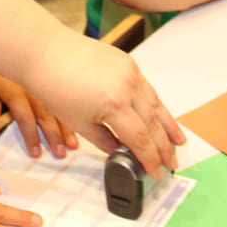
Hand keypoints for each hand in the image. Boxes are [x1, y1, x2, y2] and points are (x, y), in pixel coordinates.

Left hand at [0, 68, 79, 158]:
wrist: (14, 47)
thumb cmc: (1, 72)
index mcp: (17, 91)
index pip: (24, 116)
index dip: (30, 134)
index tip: (35, 152)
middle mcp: (34, 89)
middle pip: (45, 115)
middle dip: (53, 135)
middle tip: (60, 154)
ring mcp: (47, 87)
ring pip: (59, 109)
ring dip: (67, 129)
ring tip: (72, 145)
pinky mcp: (55, 85)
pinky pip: (66, 102)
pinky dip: (73, 116)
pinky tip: (80, 128)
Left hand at [21, 25, 184, 179]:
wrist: (47, 54)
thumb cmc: (56, 89)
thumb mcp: (79, 123)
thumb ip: (104, 140)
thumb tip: (121, 151)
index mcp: (115, 106)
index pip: (140, 139)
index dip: (151, 159)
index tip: (157, 173)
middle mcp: (129, 88)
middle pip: (153, 123)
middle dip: (164, 146)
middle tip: (173, 163)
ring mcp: (131, 73)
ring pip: (155, 104)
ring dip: (169, 125)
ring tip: (179, 142)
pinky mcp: (129, 63)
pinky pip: (148, 88)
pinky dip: (157, 104)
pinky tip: (162, 115)